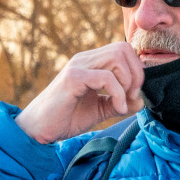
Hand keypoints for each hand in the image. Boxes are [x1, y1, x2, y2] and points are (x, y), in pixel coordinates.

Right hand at [14, 42, 146, 143]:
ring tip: (122, 103)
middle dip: (136, 74)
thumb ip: (118, 103)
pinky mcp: (73, 78)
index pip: (123, 50)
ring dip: (128, 82)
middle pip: (123, 48)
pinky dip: (118, 93)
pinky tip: (116, 109)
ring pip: (117, 57)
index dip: (136, 71)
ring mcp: (78, 66)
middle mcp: (85, 59)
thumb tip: (140, 101)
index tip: (133, 96)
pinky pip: (106, 77)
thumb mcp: (99, 110)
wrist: (38, 130)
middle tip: (131, 98)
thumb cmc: (65, 119)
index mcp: (91, 63)